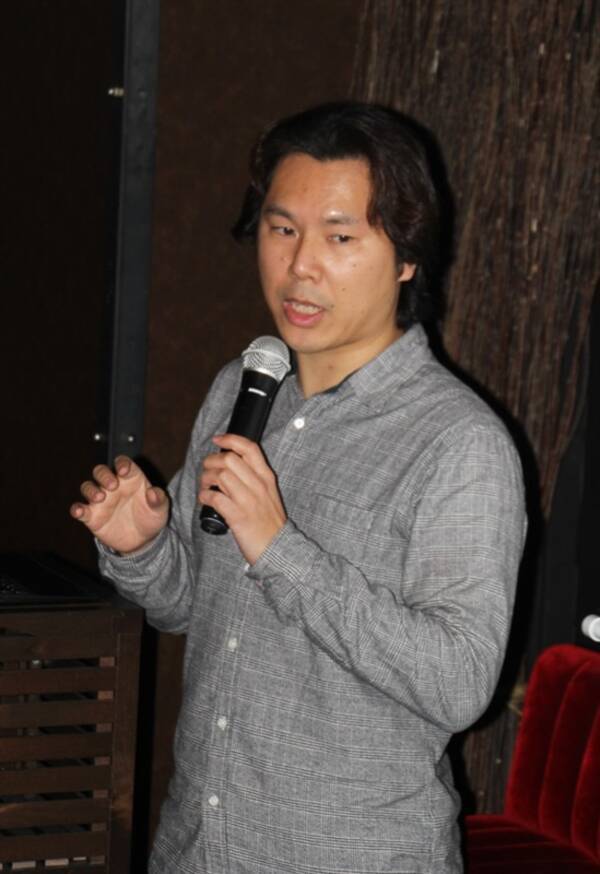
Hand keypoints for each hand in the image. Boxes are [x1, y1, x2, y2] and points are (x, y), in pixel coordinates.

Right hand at [70, 455, 168, 553]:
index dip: (122, 463)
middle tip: (112, 485)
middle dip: (104, 475)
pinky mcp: (92, 516)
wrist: (143, 540)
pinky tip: (79, 511)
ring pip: (88, 487)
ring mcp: (101, 500)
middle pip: (101, 471)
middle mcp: (113, 486)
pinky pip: (80, 509)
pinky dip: (77, 509)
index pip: (123, 463)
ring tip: (100, 497)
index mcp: (130, 478)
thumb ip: (158, 499)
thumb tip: (153, 492)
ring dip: (91, 490)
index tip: (123, 470)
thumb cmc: (151, 517)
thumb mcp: (160, 509)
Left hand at [199, 435, 285, 564]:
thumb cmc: (270, 522)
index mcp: (266, 477)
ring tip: (205, 486)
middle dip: (211, 461)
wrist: (278, 548)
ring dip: (206, 479)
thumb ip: (254, 477)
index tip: (217, 440)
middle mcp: (258, 485)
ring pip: (220, 476)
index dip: (230, 439)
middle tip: (207, 470)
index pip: (249, 448)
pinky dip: (204, 496)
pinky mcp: (238, 516)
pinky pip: (215, 498)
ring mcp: (248, 500)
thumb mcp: (269, 493)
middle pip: (229, 459)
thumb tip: (231, 464)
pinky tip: (205, 499)